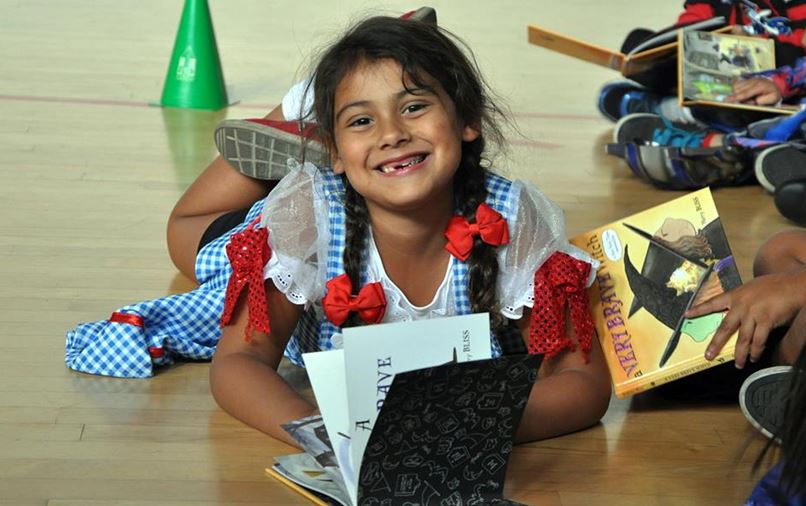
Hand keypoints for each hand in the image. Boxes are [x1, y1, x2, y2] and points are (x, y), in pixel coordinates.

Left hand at [684, 272, 805, 368]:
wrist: (794, 284)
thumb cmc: (775, 286)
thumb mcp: (752, 289)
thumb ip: (742, 301)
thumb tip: (736, 316)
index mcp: (735, 295)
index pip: (713, 302)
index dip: (699, 309)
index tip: (686, 315)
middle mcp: (741, 305)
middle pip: (725, 328)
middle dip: (715, 344)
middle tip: (708, 356)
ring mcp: (753, 313)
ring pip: (743, 339)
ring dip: (740, 354)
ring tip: (738, 364)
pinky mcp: (766, 320)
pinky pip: (759, 340)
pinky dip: (756, 351)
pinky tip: (755, 357)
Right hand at [725, 77, 781, 105]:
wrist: (774, 85)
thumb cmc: (772, 94)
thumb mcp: (772, 99)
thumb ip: (761, 102)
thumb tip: (750, 102)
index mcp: (760, 86)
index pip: (745, 93)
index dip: (735, 98)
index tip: (726, 101)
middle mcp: (753, 81)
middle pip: (738, 90)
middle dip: (736, 97)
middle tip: (742, 102)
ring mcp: (749, 79)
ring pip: (735, 87)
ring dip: (735, 94)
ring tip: (743, 98)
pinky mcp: (746, 79)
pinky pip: (736, 84)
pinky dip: (735, 90)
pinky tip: (740, 93)